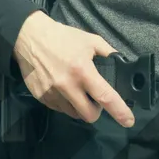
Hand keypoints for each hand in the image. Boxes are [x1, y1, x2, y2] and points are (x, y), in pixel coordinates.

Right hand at [12, 10, 135, 125]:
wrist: (29, 37)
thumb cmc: (62, 37)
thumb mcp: (89, 40)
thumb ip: (108, 53)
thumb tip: (121, 64)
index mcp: (83, 71)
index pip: (105, 96)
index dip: (119, 111)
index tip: (128, 121)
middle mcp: (67, 86)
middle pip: (89, 115)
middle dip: (96, 111)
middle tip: (94, 100)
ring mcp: (52, 93)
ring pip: (73, 114)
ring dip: (79, 108)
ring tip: (76, 92)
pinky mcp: (41, 97)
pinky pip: (59, 108)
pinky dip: (65, 103)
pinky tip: (63, 89)